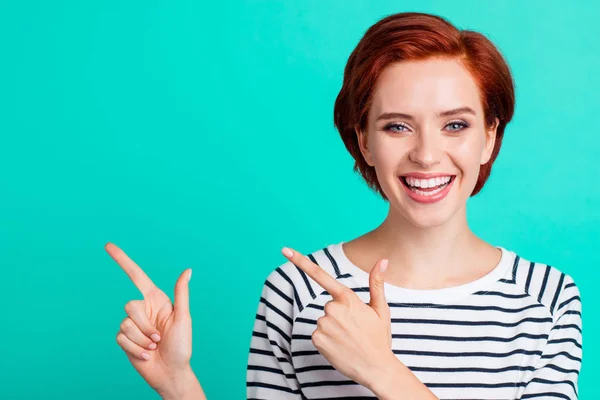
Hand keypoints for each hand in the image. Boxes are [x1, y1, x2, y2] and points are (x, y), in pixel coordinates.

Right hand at [106, 243, 203, 398]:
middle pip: (130, 306)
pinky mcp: (125, 339)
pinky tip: (146, 355)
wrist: (171, 372)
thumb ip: (181, 294)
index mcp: (156, 300)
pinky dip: (135, 348)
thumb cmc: (181, 346)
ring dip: (141, 339)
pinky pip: (121, 338)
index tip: (108, 246)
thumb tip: (187, 270)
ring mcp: (133, 325)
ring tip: (153, 347)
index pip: (136, 276)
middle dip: (144, 325)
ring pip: (125, 324)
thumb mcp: (183, 318)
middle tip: (158, 338)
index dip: (122, 260)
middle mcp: (143, 309)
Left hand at [280, 246, 398, 390]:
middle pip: (328, 306)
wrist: (376, 368)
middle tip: (355, 329)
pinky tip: (340, 347)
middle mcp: (332, 308)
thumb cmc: (379, 338)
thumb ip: (376, 283)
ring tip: (349, 340)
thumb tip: (382, 260)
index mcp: (347, 297)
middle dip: (339, 315)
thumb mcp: (380, 309)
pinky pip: (318, 335)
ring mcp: (323, 324)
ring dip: (333, 329)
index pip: (320, 275)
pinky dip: (327, 340)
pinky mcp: (317, 339)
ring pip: (323, 321)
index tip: (285, 250)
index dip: (300, 261)